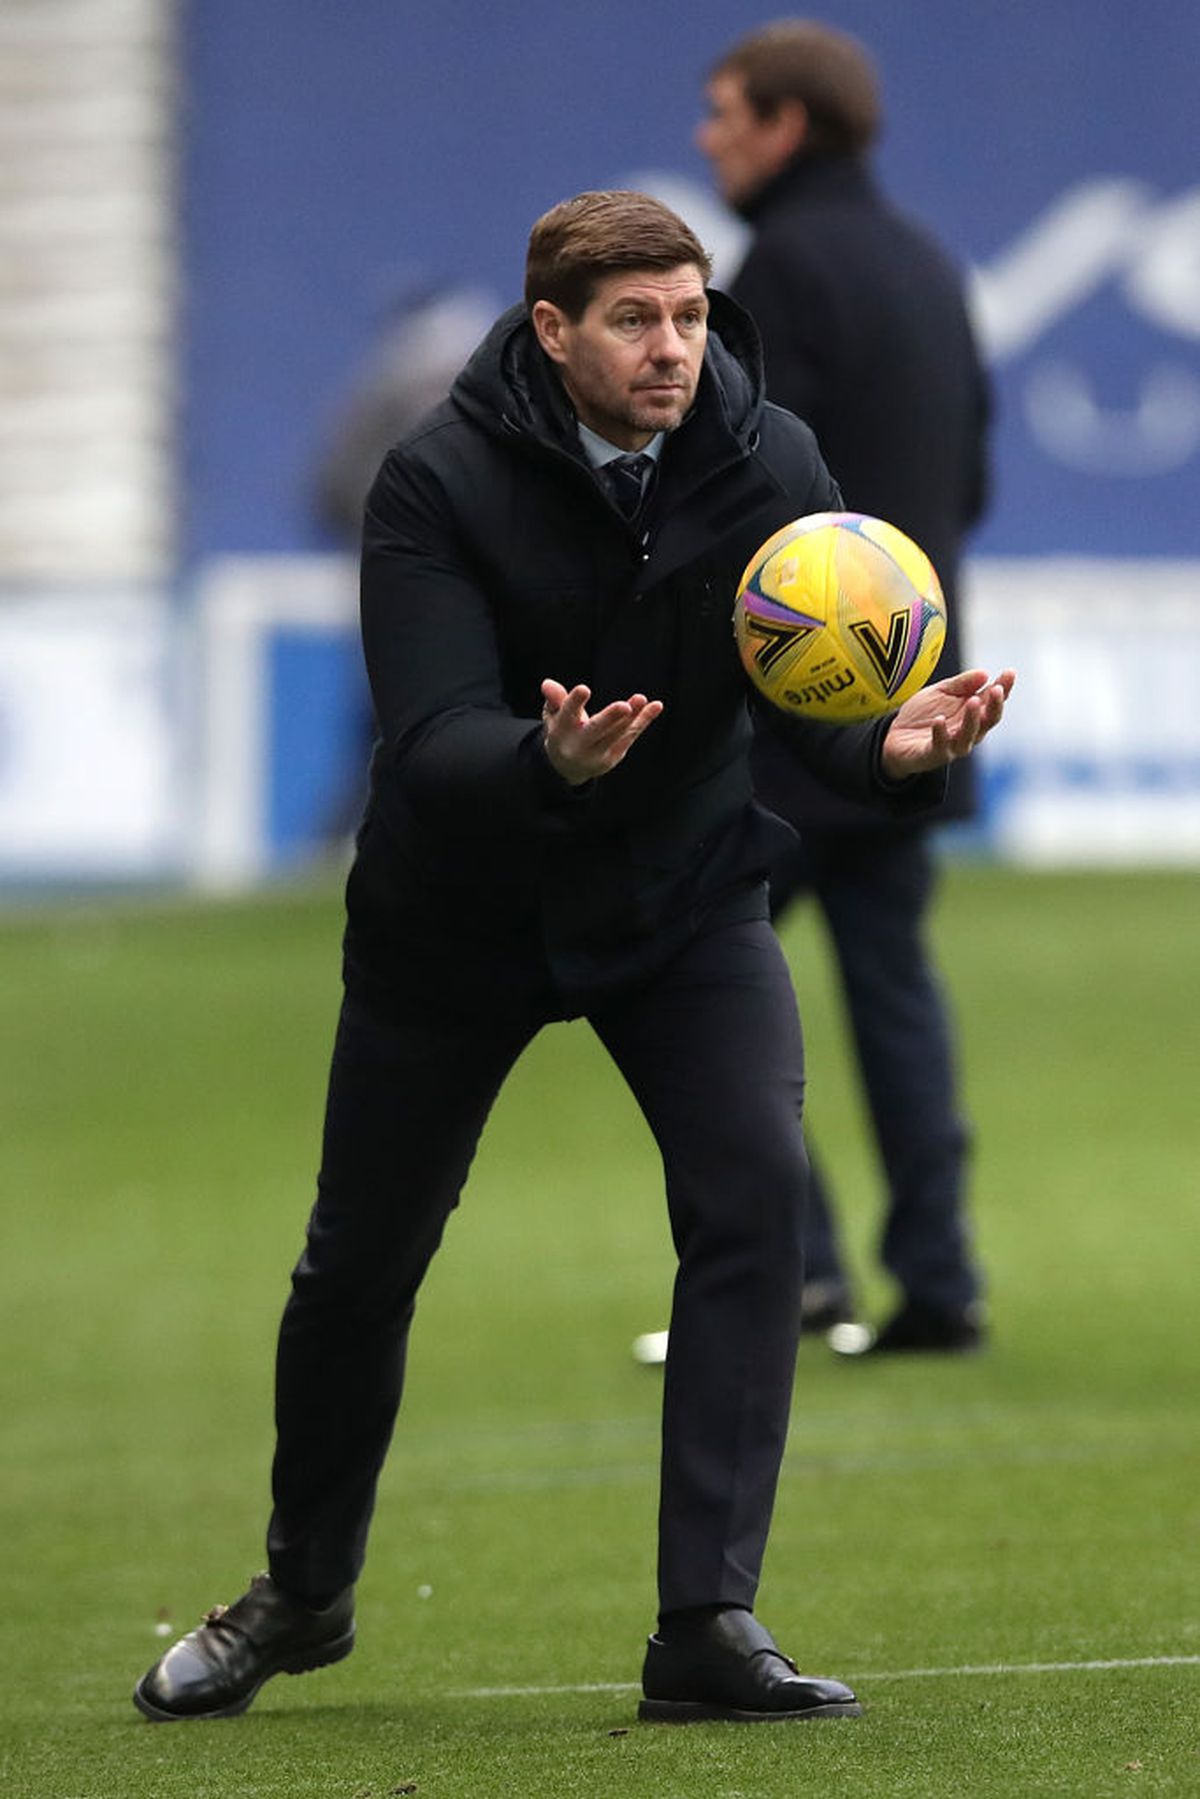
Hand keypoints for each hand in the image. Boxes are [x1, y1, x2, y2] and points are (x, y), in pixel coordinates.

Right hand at [540, 678, 663, 785]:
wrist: (568, 768)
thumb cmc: (562, 732)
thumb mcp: (554, 716)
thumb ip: (554, 699)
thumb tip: (548, 683)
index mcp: (562, 733)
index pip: (568, 715)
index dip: (575, 702)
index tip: (584, 689)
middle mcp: (580, 746)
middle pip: (596, 730)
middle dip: (610, 718)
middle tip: (623, 706)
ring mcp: (599, 754)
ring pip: (618, 732)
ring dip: (633, 716)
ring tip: (642, 699)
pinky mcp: (614, 756)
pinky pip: (630, 735)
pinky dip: (643, 720)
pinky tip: (655, 706)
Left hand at [881, 668, 1015, 779]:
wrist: (895, 737)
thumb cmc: (923, 715)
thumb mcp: (941, 692)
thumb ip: (961, 684)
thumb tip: (984, 673)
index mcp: (973, 714)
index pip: (992, 701)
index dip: (1003, 688)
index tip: (1010, 672)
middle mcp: (968, 731)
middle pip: (988, 720)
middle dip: (995, 705)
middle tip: (997, 689)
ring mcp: (953, 745)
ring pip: (969, 735)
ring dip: (972, 719)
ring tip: (972, 701)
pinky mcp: (934, 755)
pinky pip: (940, 746)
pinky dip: (940, 733)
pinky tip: (939, 720)